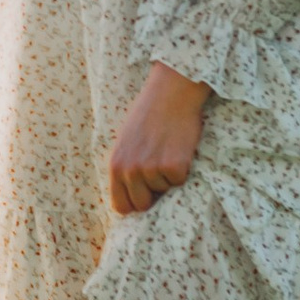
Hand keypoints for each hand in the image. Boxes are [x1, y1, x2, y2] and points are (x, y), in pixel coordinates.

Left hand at [107, 65, 211, 217]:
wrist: (170, 93)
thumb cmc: (149, 115)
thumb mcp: (126, 142)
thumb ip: (126, 168)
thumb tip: (132, 194)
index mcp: (115, 165)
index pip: (121, 206)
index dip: (134, 204)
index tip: (145, 196)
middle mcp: (130, 170)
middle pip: (142, 205)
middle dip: (154, 193)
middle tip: (160, 168)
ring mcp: (151, 169)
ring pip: (164, 190)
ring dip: (169, 176)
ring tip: (168, 149)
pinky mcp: (173, 166)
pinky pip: (180, 180)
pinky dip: (184, 168)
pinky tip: (179, 148)